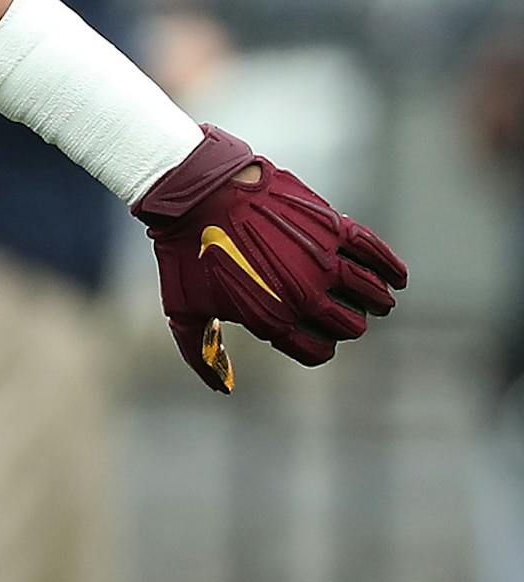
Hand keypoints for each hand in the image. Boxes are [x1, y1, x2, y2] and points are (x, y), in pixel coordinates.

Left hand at [134, 124, 406, 392]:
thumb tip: (223, 387)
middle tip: (349, 315)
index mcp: (271, 319)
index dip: (321, 347)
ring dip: (378, 300)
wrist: (194, 194)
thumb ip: (202, 353)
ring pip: (369, 292)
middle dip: (350, 324)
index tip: (319, 338)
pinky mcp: (331, 227)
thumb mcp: (183, 311)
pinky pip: (373, 251)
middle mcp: (302, 294)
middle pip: (348, 324)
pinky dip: (391, 266)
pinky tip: (398, 277)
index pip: (317, 350)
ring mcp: (320, 260)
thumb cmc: (184, 253)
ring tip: (380, 299)